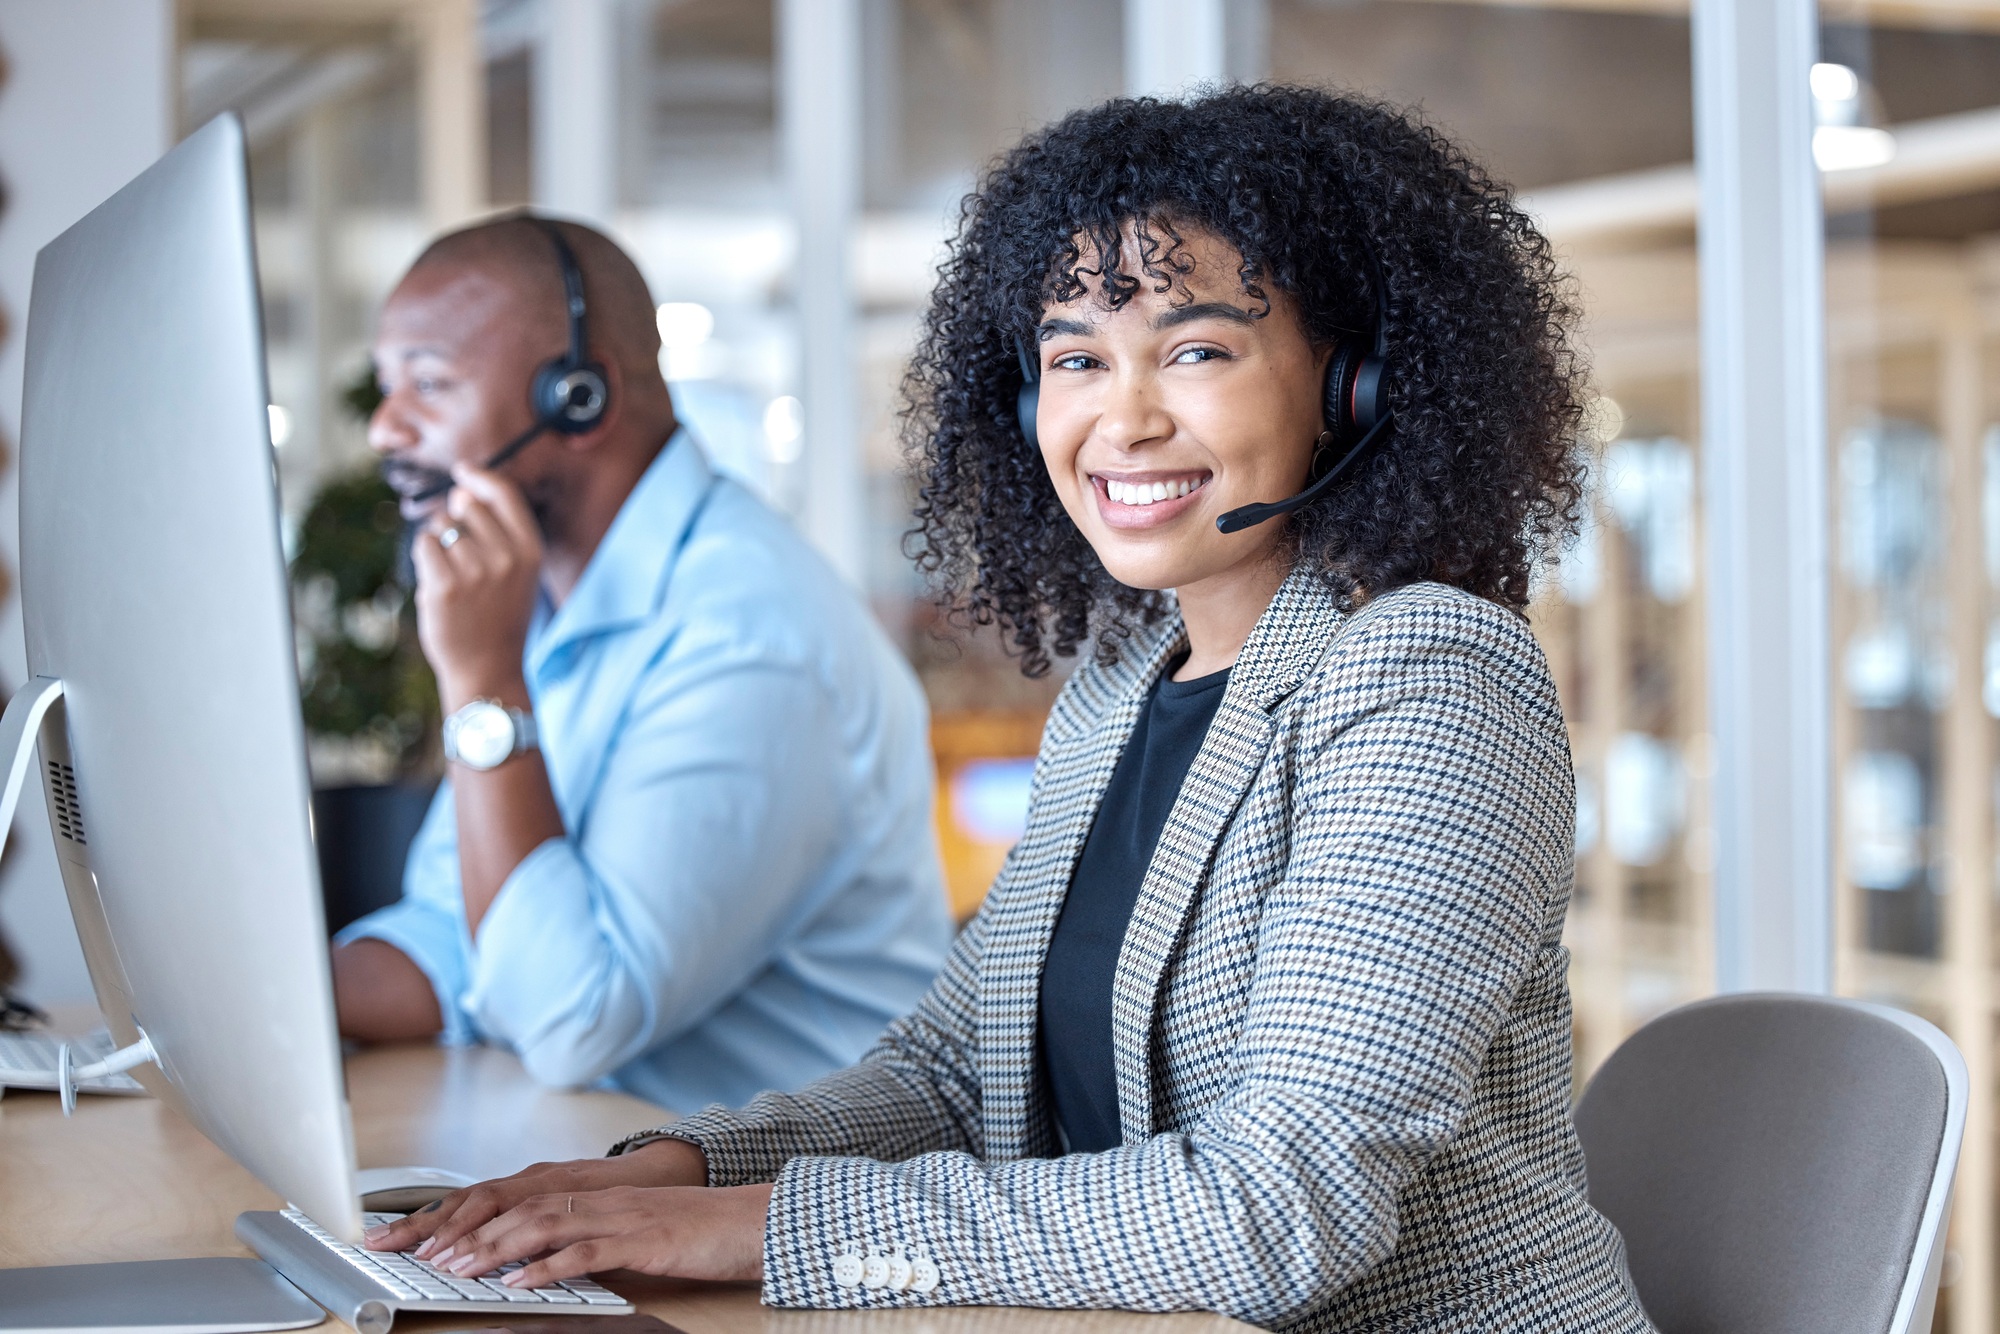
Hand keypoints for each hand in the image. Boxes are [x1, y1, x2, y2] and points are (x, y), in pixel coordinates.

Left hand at [412, 465, 542, 706]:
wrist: (488, 669)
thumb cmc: (499, 618)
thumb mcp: (517, 572)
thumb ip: (498, 531)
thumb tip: (460, 490)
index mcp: (530, 551)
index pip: (504, 494)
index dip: (480, 477)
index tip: (462, 472)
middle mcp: (507, 557)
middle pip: (466, 506)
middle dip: (455, 520)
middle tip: (462, 557)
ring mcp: (476, 571)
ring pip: (441, 527)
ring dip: (439, 545)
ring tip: (455, 580)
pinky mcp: (444, 585)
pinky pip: (423, 545)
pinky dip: (424, 559)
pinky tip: (438, 584)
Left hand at [425, 1183, 772, 1287]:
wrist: (751, 1220)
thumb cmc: (698, 1231)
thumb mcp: (634, 1233)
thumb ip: (592, 1241)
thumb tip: (547, 1264)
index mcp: (596, 1195)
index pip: (520, 1200)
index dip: (472, 1218)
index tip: (433, 1239)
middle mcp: (600, 1199)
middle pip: (519, 1208)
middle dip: (467, 1232)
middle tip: (427, 1256)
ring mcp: (619, 1217)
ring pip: (542, 1225)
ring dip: (495, 1248)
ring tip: (461, 1269)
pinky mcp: (640, 1240)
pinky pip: (586, 1251)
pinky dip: (548, 1267)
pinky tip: (522, 1282)